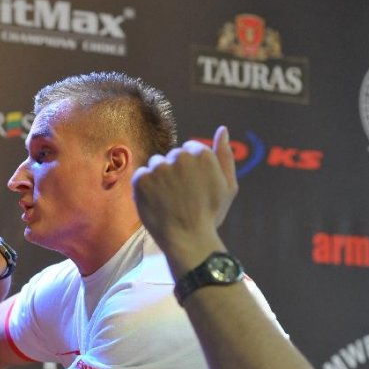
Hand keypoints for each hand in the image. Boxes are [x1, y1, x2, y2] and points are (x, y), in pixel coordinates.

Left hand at [132, 126, 236, 263]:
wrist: (188, 239)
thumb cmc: (210, 214)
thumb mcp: (228, 186)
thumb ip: (225, 156)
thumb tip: (223, 129)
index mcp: (202, 153)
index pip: (190, 150)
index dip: (191, 171)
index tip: (193, 188)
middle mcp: (180, 156)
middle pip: (172, 157)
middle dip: (175, 173)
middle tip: (181, 197)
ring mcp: (159, 168)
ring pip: (155, 165)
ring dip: (159, 179)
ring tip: (168, 201)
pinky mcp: (141, 179)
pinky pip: (141, 176)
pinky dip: (144, 188)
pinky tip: (156, 202)